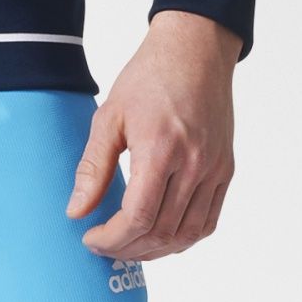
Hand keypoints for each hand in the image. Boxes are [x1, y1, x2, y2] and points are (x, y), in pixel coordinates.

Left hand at [66, 9, 240, 261]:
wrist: (195, 52)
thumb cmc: (149, 77)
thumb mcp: (110, 115)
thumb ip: (93, 167)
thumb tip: (76, 210)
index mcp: (160, 149)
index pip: (137, 217)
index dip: (112, 239)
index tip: (91, 238)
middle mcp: (193, 164)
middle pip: (161, 231)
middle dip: (128, 248)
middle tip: (104, 245)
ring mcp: (214, 170)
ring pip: (187, 234)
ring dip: (155, 249)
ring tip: (129, 245)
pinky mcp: (226, 170)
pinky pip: (208, 222)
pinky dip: (184, 238)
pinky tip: (161, 234)